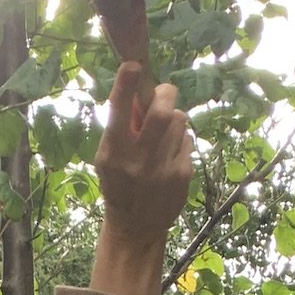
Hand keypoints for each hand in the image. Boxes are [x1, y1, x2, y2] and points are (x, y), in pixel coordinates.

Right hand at [93, 62, 193, 253]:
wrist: (136, 229)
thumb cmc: (118, 185)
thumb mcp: (107, 158)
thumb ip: (119, 127)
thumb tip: (139, 88)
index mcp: (112, 152)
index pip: (118, 111)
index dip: (126, 84)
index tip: (133, 65)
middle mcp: (137, 160)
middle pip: (162, 111)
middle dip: (166, 94)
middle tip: (164, 94)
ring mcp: (163, 169)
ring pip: (178, 121)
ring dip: (172, 120)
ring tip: (162, 137)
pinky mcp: (182, 174)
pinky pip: (186, 139)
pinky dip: (179, 141)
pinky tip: (169, 158)